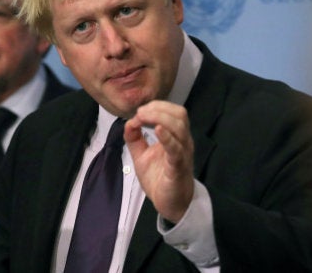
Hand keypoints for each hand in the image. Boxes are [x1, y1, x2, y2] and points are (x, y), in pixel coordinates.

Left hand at [124, 100, 194, 222]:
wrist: (170, 204)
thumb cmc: (159, 178)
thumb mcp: (141, 155)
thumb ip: (134, 138)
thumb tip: (128, 122)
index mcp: (175, 137)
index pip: (173, 112)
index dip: (156, 106)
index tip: (139, 111)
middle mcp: (183, 142)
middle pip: (179, 114)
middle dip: (159, 108)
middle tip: (140, 112)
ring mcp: (183, 153)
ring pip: (180, 127)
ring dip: (160, 118)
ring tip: (144, 118)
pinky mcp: (178, 167)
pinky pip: (176, 150)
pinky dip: (167, 138)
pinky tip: (158, 130)